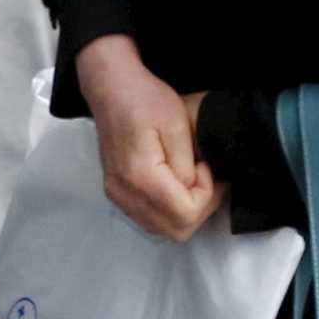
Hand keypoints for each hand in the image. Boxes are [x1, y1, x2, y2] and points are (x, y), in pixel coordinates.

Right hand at [75, 34, 223, 240]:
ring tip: (193, 178)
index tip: (207, 167)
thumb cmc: (145, 99)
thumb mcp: (177, 124)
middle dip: (200, 208)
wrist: (111, 88)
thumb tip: (192, 190)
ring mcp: (117, 196)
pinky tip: (176, 182)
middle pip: (175, 231)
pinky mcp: (116, 192)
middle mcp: (124, 194)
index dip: (207, 196)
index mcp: (140, 177)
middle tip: (206, 176)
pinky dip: (169, 209)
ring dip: (185, 211)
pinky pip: (150, 217)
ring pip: (163, 229)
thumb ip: (187, 166)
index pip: (186, 214)